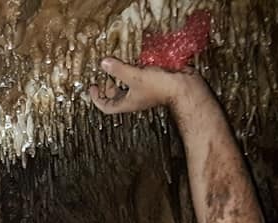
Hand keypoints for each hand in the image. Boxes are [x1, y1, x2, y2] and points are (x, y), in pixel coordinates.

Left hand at [88, 57, 208, 114]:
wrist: (185, 87)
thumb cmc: (161, 87)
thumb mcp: (135, 77)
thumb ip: (118, 70)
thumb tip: (104, 63)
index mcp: (127, 103)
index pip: (106, 106)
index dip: (96, 98)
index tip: (92, 87)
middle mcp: (135, 99)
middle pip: (116, 96)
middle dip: (109, 85)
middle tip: (105, 74)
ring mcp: (145, 91)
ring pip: (128, 86)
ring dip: (122, 76)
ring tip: (118, 65)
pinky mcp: (155, 82)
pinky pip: (140, 78)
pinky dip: (135, 70)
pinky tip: (135, 61)